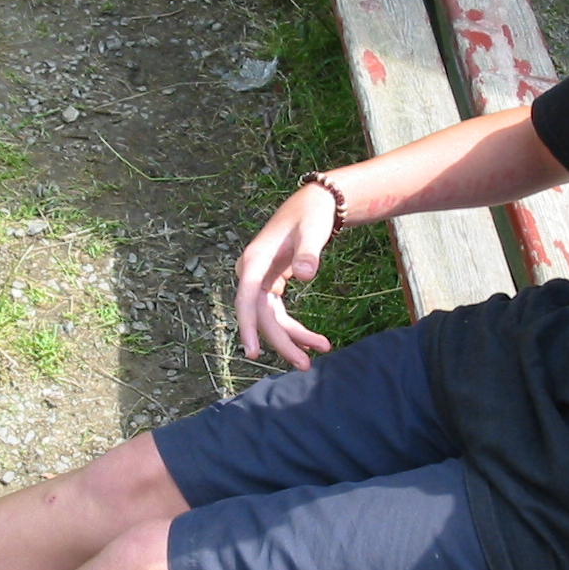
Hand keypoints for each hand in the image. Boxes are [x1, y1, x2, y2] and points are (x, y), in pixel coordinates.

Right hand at [234, 184, 337, 368]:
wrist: (313, 204)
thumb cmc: (312, 216)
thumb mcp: (313, 231)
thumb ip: (309, 252)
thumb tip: (306, 274)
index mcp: (255, 260)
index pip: (247, 298)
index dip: (248, 326)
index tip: (253, 351)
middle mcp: (252, 272)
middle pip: (261, 316)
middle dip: (282, 341)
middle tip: (305, 365)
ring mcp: (260, 280)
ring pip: (270, 319)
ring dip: (292, 338)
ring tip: (321, 351)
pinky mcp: (271, 284)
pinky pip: (277, 313)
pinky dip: (294, 328)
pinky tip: (312, 341)